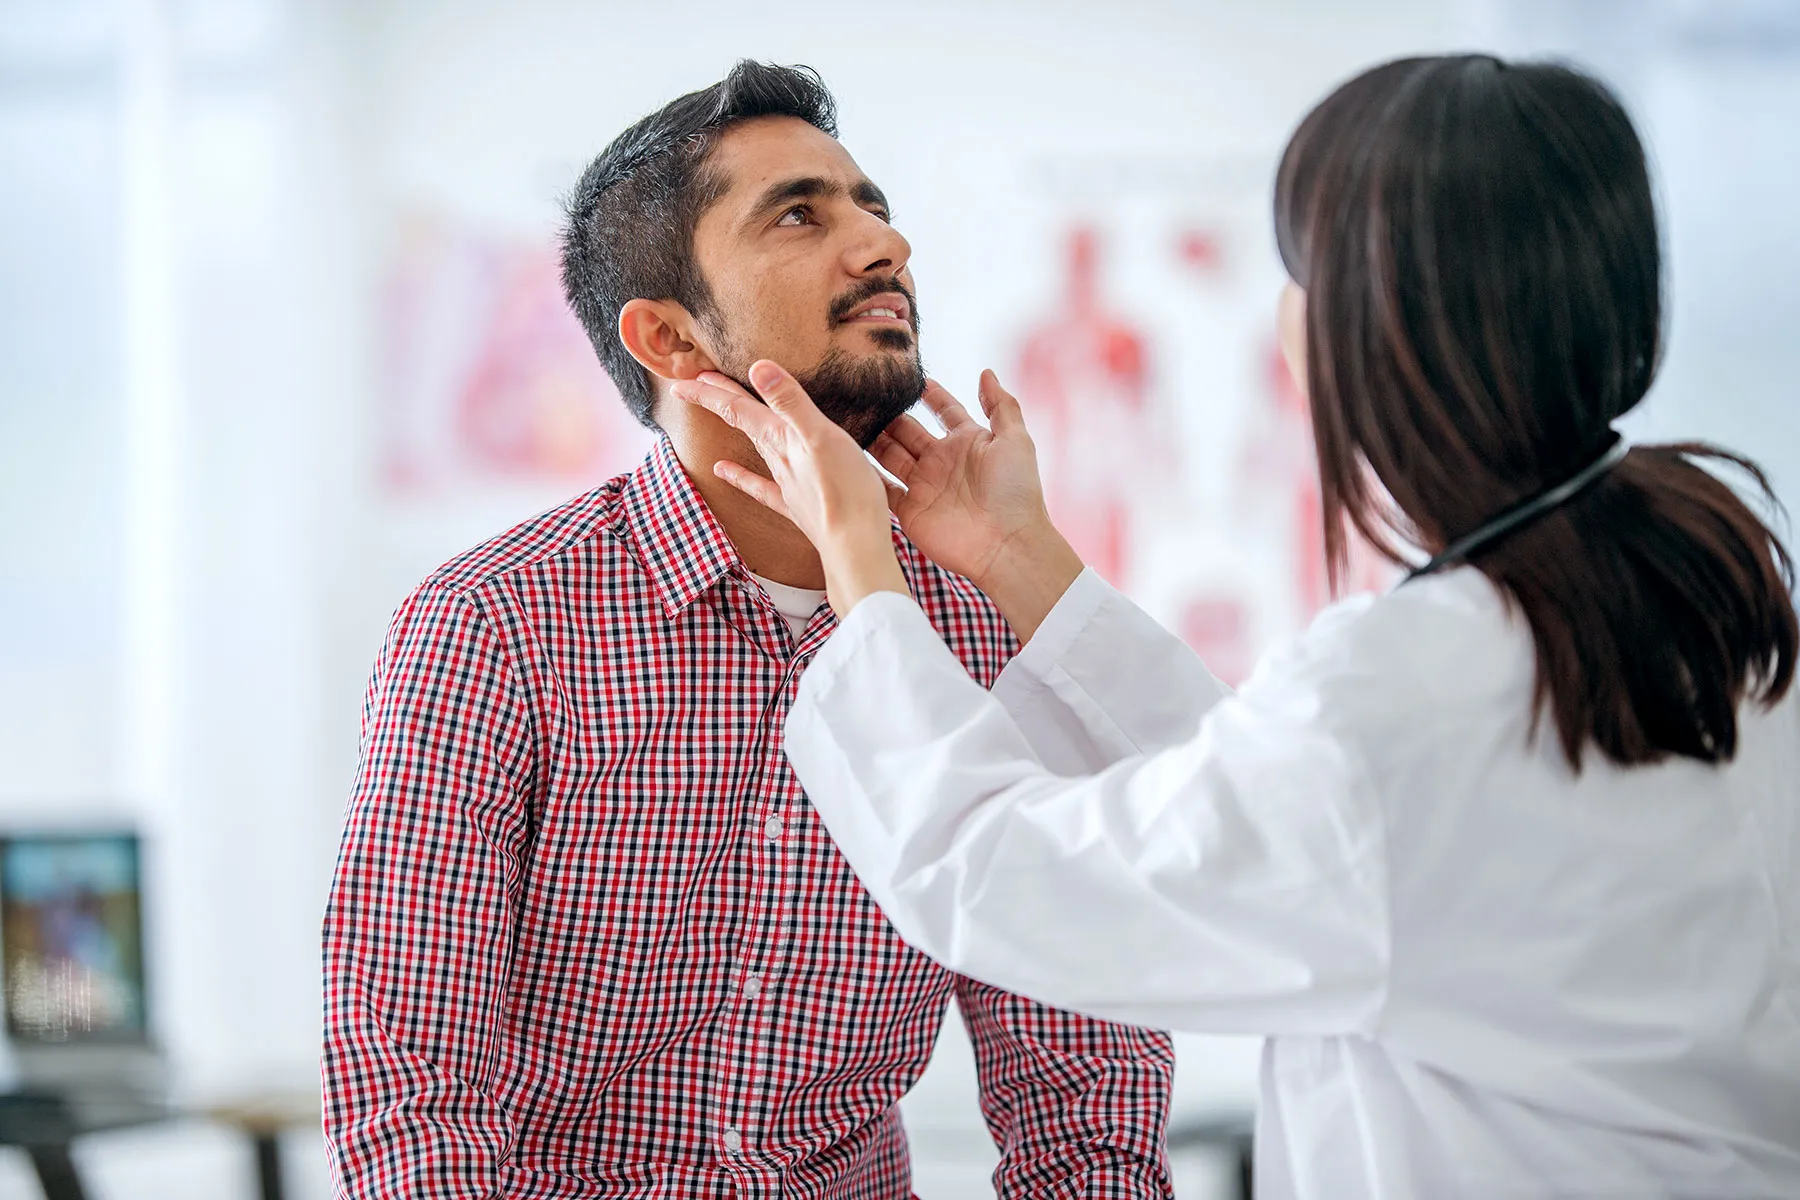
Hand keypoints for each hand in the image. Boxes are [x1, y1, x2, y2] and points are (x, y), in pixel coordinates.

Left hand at [673, 361, 908, 616]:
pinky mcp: (797, 505)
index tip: (681, 381)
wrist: (854, 544)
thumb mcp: (820, 436)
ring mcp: (786, 483)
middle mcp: (778, 458)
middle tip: (693, 383)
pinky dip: (741, 477)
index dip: (710, 392)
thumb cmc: (845, 490)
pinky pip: (761, 488)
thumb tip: (756, 368)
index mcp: (781, 439)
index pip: (738, 408)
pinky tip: (722, 471)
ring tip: (721, 411)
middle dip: (719, 400)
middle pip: (742, 422)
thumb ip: (790, 401)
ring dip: (736, 426)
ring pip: (753, 447)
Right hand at [873, 371, 1083, 640]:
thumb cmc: (1016, 491)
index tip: (907, 375)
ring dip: (872, 439)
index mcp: (967, 441)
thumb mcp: (1015, 439)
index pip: (944, 410)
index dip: (929, 394)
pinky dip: (865, 474)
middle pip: (908, 431)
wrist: (1006, 544)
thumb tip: (986, 373)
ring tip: (847, 417)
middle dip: (888, 414)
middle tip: (862, 395)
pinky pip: (882, 488)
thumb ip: (1001, 405)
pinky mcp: (909, 511)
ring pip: (890, 454)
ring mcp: (924, 485)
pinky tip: (845, 456)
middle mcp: (942, 461)